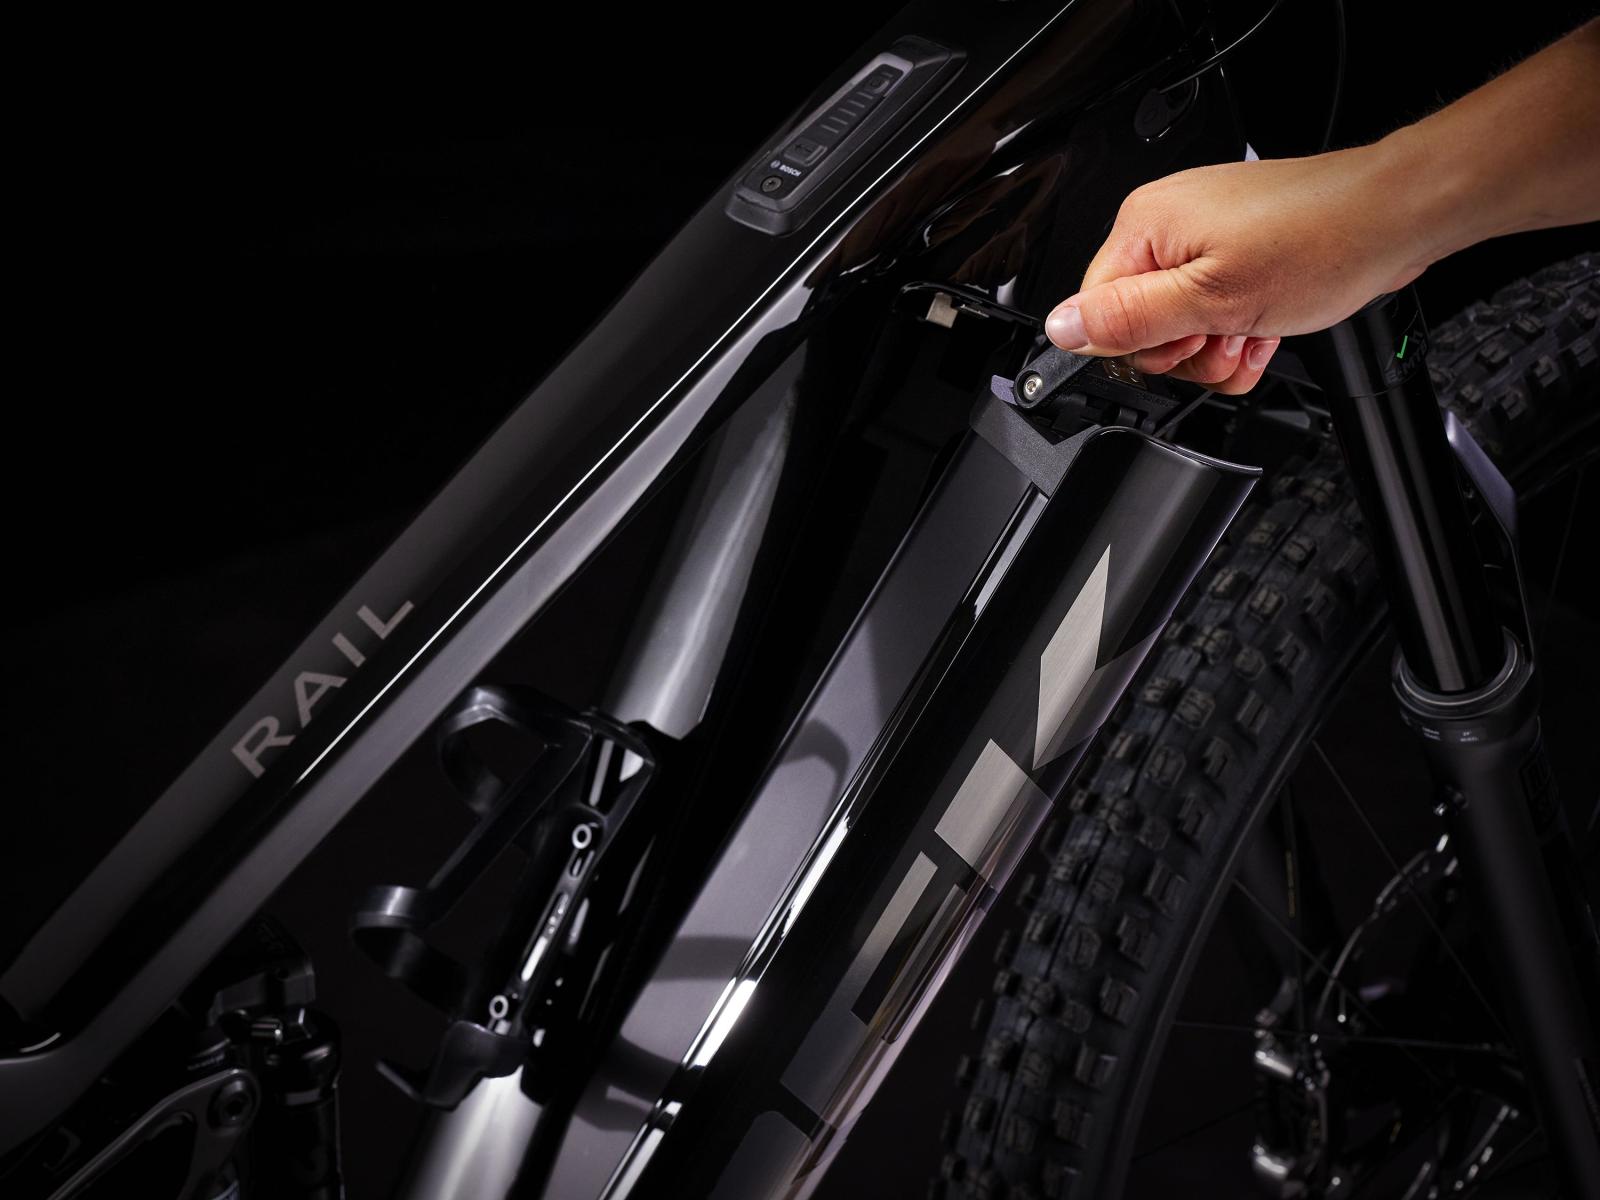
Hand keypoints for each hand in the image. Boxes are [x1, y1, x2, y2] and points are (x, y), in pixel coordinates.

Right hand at [1043, 143, 1432, 393]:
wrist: (1396, 219)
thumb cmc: (1321, 243)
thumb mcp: (1212, 299)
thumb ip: (1128, 319)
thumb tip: (1060, 329)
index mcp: (1144, 227)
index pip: (1096, 313)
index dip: (1143, 344)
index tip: (1190, 336)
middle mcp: (1166, 227)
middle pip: (1138, 326)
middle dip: (1186, 350)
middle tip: (1228, 332)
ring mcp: (1203, 239)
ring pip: (1180, 328)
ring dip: (1218, 347)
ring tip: (1256, 329)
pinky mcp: (1236, 253)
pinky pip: (1213, 313)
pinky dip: (1239, 331)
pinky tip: (1266, 326)